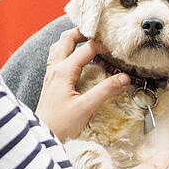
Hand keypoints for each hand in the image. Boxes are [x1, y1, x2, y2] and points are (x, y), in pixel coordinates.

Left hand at [35, 27, 129, 141]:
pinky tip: (76, 57)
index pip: (87, 49)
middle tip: (100, 34)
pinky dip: (68, 49)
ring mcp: (51, 73)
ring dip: (73, 39)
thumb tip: (125, 78)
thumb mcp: (86, 107)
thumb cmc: (61, 124)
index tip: (117, 48)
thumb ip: (106, 90)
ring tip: (88, 40)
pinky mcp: (51, 80)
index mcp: (64, 71)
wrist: (43, 135)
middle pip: (67, 38)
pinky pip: (57, 56)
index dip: (103, 45)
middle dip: (83, 32)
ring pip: (59, 45)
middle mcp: (55, 67)